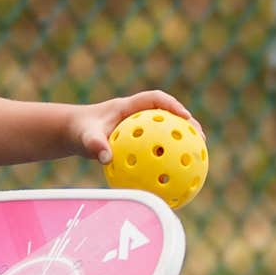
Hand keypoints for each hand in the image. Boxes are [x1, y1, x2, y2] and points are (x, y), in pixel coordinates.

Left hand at [76, 87, 193, 160]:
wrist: (74, 132)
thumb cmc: (80, 131)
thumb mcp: (85, 137)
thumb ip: (95, 145)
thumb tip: (106, 158)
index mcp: (128, 106)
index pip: (155, 99)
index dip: (172, 105)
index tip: (185, 117)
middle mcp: (138, 114)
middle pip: (170, 114)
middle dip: (188, 124)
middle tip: (201, 139)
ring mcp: (140, 127)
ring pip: (167, 131)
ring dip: (183, 141)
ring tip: (198, 157)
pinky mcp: (139, 139)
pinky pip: (157, 147)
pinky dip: (167, 157)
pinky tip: (175, 176)